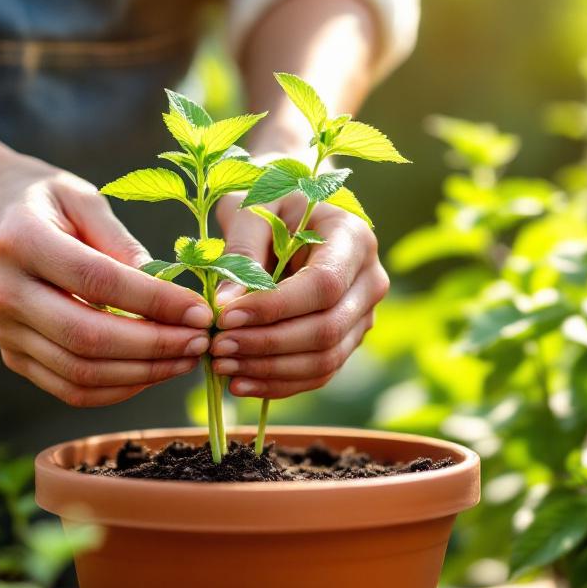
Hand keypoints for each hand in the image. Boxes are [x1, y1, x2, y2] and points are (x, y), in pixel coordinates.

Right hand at [0, 154, 212, 407]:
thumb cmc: (45, 202)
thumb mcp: (83, 198)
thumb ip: (121, 241)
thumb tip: (166, 288)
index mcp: (20, 240)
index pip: (96, 281)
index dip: (154, 301)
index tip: (198, 310)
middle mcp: (4, 292)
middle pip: (86, 337)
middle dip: (153, 346)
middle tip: (200, 341)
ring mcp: (3, 332)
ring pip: (79, 372)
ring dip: (142, 373)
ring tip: (185, 358)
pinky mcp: (13, 357)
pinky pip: (70, 389)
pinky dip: (118, 389)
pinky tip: (153, 371)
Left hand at [210, 194, 388, 398]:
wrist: (292, 213)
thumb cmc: (272, 203)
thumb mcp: (253, 209)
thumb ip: (240, 251)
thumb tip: (225, 305)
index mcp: (353, 238)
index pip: (323, 285)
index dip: (274, 307)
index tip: (225, 317)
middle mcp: (369, 280)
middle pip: (326, 329)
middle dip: (267, 344)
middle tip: (216, 346)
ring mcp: (362, 316)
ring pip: (324, 359)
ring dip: (269, 369)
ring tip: (221, 366)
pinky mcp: (346, 341)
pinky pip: (318, 374)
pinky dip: (278, 384)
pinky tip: (239, 383)